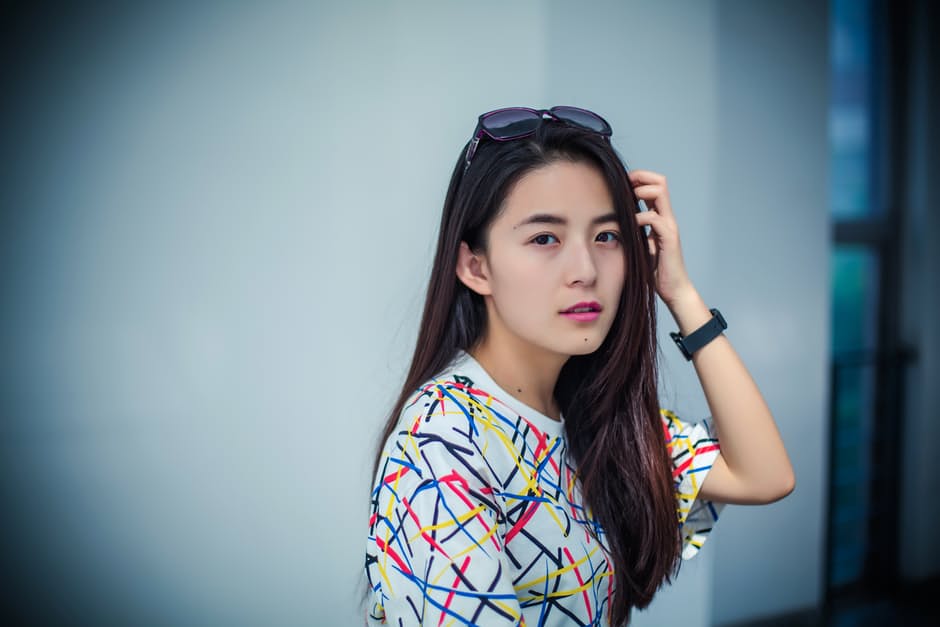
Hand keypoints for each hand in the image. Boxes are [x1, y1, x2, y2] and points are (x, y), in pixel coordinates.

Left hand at [629, 170, 695, 307]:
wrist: (673, 289)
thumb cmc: (655, 270)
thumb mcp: (638, 247)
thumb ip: (630, 234)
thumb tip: (609, 227)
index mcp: (660, 218)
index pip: (654, 185)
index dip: (639, 179)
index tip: (620, 184)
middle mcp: (667, 218)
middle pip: (660, 181)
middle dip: (641, 177)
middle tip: (624, 185)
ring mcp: (669, 226)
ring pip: (660, 192)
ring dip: (641, 191)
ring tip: (627, 200)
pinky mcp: (669, 238)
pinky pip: (654, 218)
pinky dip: (640, 217)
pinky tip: (630, 225)